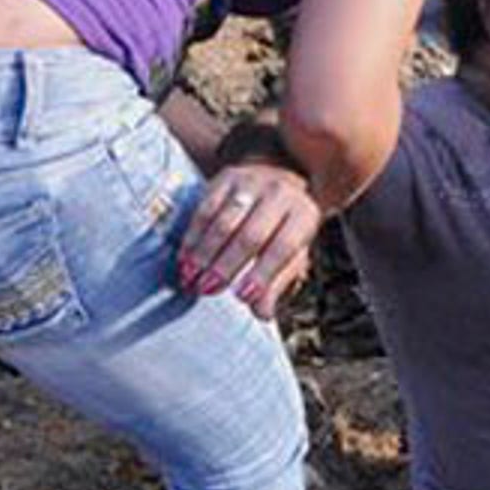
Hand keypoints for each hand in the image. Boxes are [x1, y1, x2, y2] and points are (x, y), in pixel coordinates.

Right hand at [179, 162, 323, 319]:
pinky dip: (194, 235)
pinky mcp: (227, 177)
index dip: (263, 274)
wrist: (280, 175)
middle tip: (208, 289)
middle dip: (227, 266)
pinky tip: (185, 257)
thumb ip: (277, 283)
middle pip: (251, 235)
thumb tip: (261, 314)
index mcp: (303, 215)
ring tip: (191, 277)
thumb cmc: (284, 227)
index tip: (242, 297)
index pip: (284, 247)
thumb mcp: (291, 253)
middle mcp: (281, 194)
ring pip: (225, 221)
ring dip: (205, 253)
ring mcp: (253, 182)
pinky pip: (206, 208)